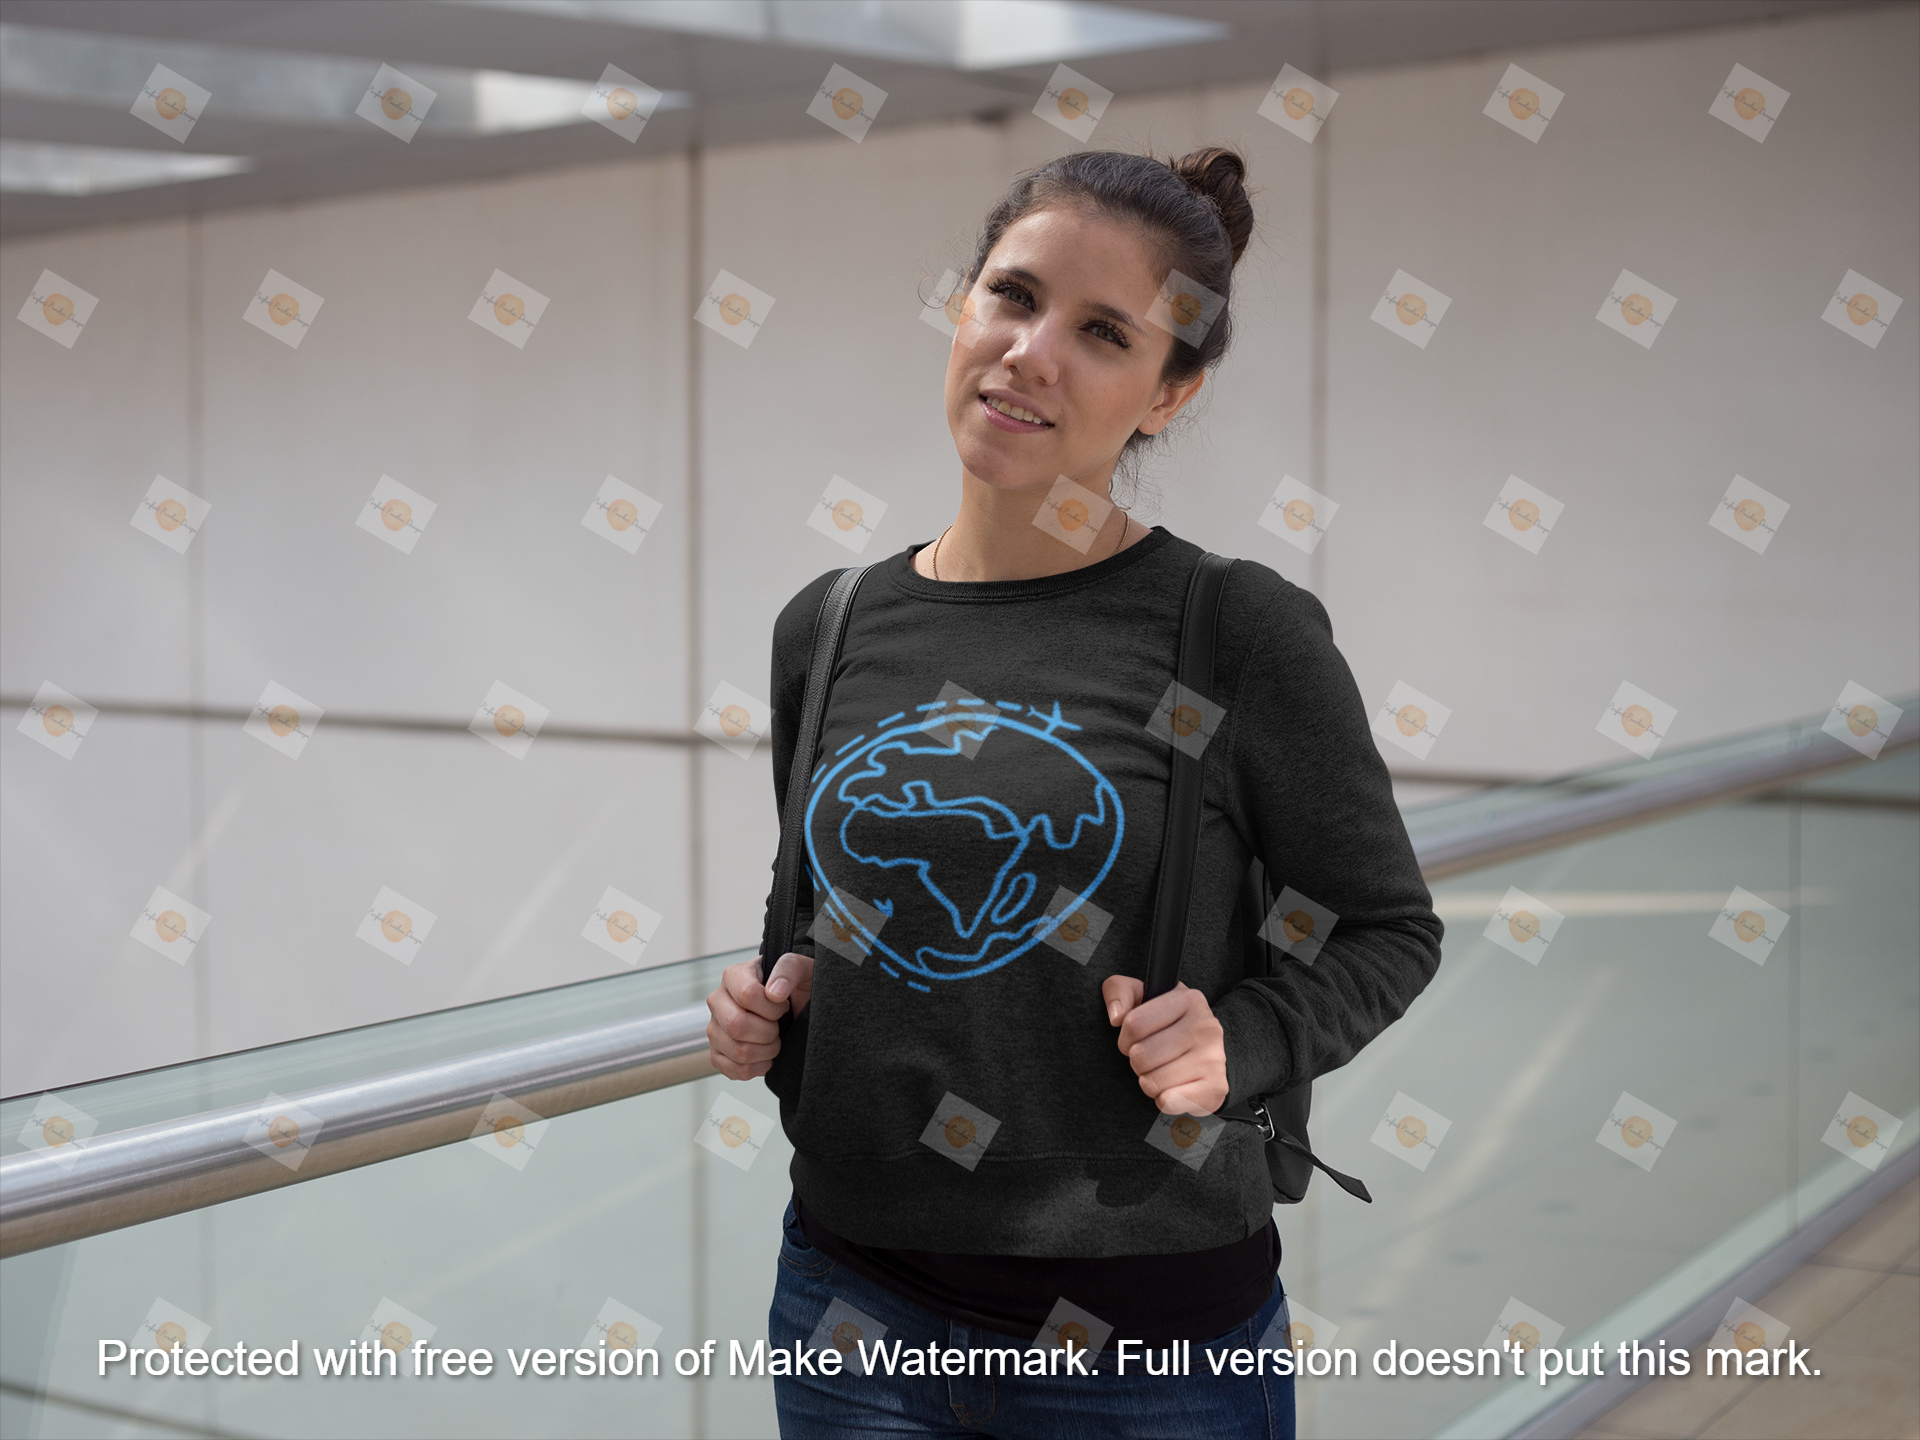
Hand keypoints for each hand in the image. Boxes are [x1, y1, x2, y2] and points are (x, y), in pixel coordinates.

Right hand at [705, 951, 813, 1080]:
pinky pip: (735, 1070)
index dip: (772, 1007)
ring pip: (738, 1051)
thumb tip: (774, 993)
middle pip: (736, 1025)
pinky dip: (757, 1068)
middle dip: (768, 1031)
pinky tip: (765, 1055)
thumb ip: (789, 969)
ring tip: (774, 1040)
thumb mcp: (801, 968)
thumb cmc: (795, 986)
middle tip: (778, 1026)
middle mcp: (718, 1001)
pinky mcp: (717, 1053)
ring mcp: (715, 1029)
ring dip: (766, 1050)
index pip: (747, 994)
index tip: (783, 1006)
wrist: (796, 1007)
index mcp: (734, 976)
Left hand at [1102, 976, 1227, 1115]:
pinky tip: (1172, 1087)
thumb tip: (1116, 1016)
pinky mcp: (1215, 1089)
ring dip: (1148, 1081)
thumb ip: (1119, 992)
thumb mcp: (1141, 996)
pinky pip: (1168, 1102)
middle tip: (1149, 1058)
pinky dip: (1162, 1099)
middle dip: (1136, 1061)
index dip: (1125, 1037)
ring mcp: (1214, 1059)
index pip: (1134, 1023)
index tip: (1133, 1039)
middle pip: (1141, 1055)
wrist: (1204, 1054)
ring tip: (1161, 1071)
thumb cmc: (1165, 1024)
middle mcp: (1206, 1027)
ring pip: (1152, 1081)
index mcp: (1189, 999)